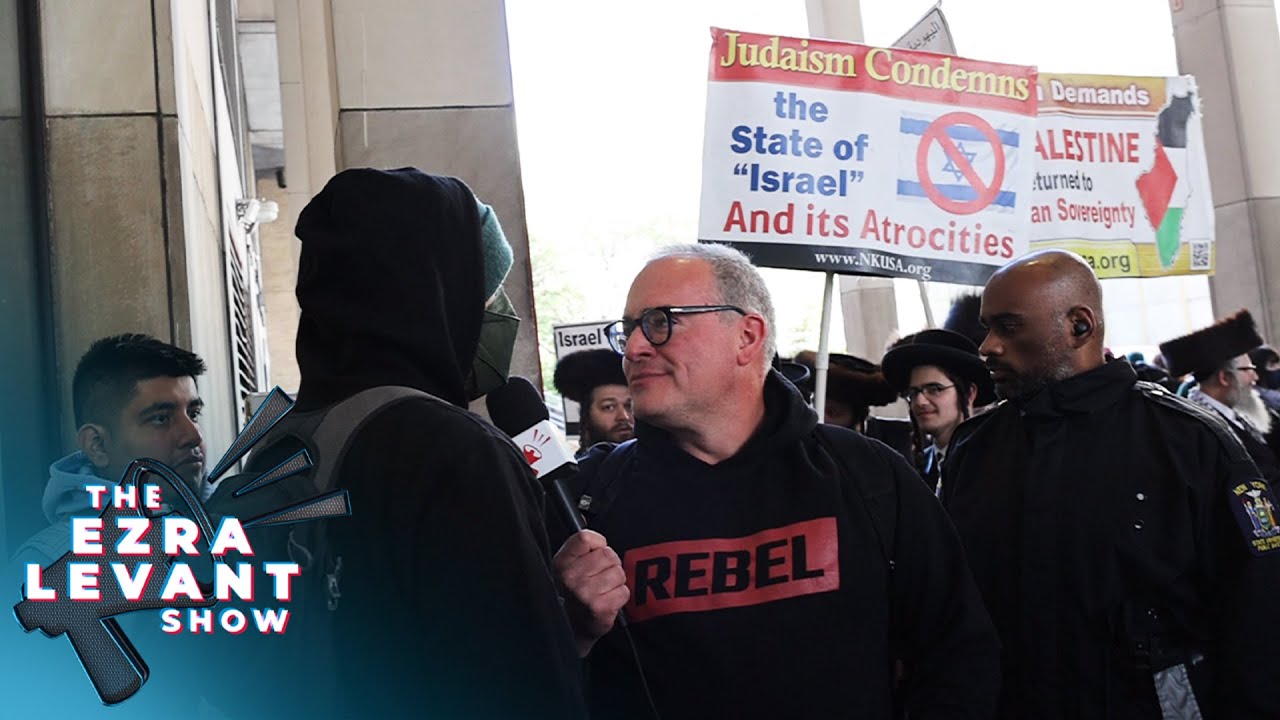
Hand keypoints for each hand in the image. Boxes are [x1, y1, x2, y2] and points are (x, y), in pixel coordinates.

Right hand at [553, 530, 628, 656]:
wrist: (573, 627)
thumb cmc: (575, 592)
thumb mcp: (569, 565)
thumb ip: (579, 545)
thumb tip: (585, 517)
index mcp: (561, 562)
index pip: (586, 538)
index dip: (597, 545)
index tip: (594, 554)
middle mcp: (570, 577)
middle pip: (608, 554)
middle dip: (610, 565)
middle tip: (600, 577)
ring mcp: (584, 593)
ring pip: (619, 573)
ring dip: (616, 582)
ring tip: (603, 590)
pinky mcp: (599, 608)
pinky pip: (624, 591)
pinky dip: (620, 597)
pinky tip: (607, 601)